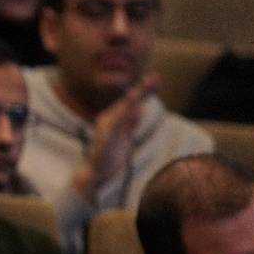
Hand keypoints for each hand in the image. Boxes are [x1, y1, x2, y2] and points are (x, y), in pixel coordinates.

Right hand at [73, 74, 156, 201]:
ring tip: (143, 88)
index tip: (156, 78)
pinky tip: (132, 107)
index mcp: (114, 118)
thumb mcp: (124, 136)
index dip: (144, 90)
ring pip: (122, 110)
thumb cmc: (110, 155)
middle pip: (128, 102)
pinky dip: (124, 113)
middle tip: (155, 78)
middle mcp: (108, 119)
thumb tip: (140, 107)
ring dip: (133, 99)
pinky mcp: (105, 138)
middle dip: (142, 90)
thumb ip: (131, 121)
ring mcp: (105, 128)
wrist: (97, 174)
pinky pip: (116, 123)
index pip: (132, 101)